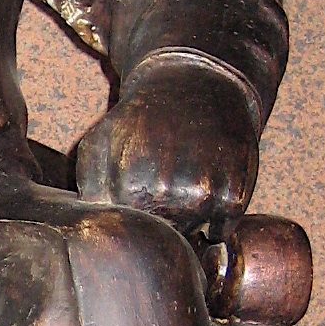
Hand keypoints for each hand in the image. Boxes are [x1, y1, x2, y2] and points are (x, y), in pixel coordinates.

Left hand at [75, 63, 258, 237]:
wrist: (194, 86)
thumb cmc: (141, 119)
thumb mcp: (99, 143)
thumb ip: (89, 189)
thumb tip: (96, 225)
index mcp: (127, 188)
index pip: (129, 235)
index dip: (133, 221)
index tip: (136, 197)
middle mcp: (166, 195)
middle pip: (161, 239)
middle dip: (159, 222)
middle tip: (161, 186)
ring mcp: (204, 196)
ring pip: (192, 237)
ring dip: (188, 221)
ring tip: (182, 181)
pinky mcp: (235, 196)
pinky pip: (222, 231)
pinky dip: (217, 219)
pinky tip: (208, 184)